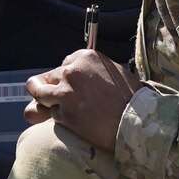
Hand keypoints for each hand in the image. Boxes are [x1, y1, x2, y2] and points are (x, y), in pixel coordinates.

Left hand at [24, 49, 140, 149]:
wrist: (138, 122)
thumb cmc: (132, 99)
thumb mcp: (114, 72)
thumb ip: (92, 71)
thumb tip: (81, 76)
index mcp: (86, 57)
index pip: (65, 63)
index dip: (66, 75)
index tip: (72, 84)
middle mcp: (72, 71)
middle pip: (49, 77)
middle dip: (53, 88)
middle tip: (62, 99)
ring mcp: (65, 92)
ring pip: (40, 94)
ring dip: (46, 101)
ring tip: (58, 109)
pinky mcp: (63, 113)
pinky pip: (53, 113)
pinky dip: (60, 118)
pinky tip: (76, 122)